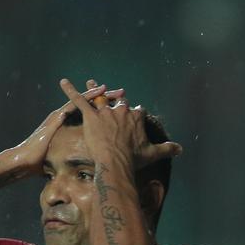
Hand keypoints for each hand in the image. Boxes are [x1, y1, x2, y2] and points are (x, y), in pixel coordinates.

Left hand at [5, 83, 109, 174]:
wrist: (25, 162)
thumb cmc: (34, 149)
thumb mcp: (46, 134)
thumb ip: (55, 122)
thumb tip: (66, 110)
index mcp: (58, 115)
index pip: (78, 101)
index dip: (91, 94)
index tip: (104, 89)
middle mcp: (62, 118)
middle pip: (84, 104)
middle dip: (99, 99)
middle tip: (116, 95)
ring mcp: (64, 126)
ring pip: (86, 113)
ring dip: (99, 109)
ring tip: (113, 107)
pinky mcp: (65, 136)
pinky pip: (83, 125)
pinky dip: (94, 122)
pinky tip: (103, 126)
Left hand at [59, 78, 182, 169]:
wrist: (117, 162)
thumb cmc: (134, 159)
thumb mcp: (153, 153)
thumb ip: (167, 148)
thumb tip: (181, 149)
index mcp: (136, 116)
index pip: (135, 110)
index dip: (133, 114)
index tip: (132, 118)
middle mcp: (121, 110)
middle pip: (118, 103)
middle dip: (115, 103)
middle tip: (111, 103)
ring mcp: (105, 112)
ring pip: (100, 98)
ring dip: (96, 90)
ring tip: (91, 82)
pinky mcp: (91, 117)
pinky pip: (79, 101)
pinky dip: (71, 91)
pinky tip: (63, 82)